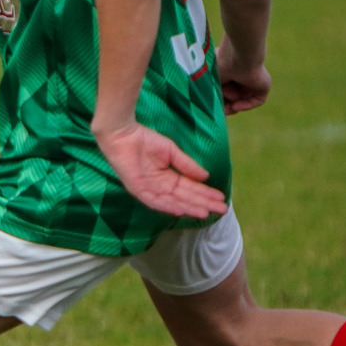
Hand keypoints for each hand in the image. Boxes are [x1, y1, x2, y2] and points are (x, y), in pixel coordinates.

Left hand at [94, 120, 228, 218]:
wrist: (123, 133)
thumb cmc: (144, 139)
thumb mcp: (172, 152)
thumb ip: (187, 165)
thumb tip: (206, 176)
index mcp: (167, 177)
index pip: (190, 188)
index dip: (205, 194)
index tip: (222, 198)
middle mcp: (159, 186)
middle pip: (184, 197)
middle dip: (203, 203)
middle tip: (222, 209)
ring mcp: (148, 188)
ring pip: (172, 201)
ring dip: (189, 207)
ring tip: (206, 212)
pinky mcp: (137, 188)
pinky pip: (153, 200)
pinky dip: (167, 206)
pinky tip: (180, 211)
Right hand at [213, 36, 269, 113]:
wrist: (239, 57)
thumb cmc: (221, 65)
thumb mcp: (211, 82)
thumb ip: (212, 94)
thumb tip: (213, 108)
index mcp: (228, 69)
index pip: (224, 89)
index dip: (218, 99)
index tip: (210, 106)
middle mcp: (241, 75)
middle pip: (234, 96)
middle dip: (225, 104)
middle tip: (218, 110)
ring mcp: (253, 81)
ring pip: (243, 98)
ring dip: (232, 98)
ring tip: (225, 91)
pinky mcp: (263, 86)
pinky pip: (257, 101)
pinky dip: (246, 105)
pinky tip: (235, 106)